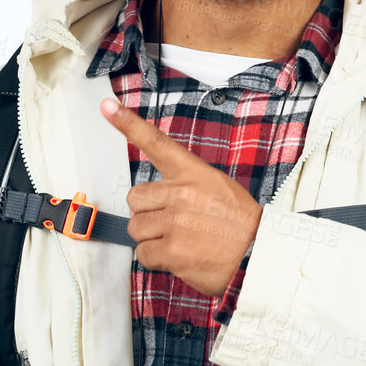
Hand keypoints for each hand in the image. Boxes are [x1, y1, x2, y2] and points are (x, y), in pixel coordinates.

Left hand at [100, 96, 261, 295]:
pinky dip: (156, 258)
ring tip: (180, 239)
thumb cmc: (237, 221)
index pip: (156, 143)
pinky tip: (178, 255)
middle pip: (135, 198)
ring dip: (151, 237)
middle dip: (147, 212)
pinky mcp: (171, 250)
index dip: (127, 124)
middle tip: (173, 221)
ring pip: (136, 227)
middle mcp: (180, 193)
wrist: (259, 254)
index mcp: (192, 172)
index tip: (106, 106)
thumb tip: (153, 195)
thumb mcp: (215, 186)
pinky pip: (143, 253)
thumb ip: (183, 183)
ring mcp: (174, 222)